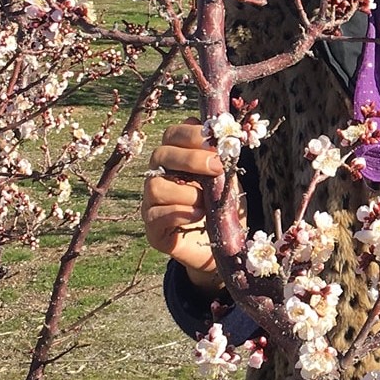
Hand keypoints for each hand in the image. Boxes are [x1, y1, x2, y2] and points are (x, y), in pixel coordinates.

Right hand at [143, 120, 221, 288]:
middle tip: (218, 167)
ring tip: (207, 202)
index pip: (172, 135)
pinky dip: (180, 213)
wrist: (222, 244)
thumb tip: (222, 135)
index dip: (192, 134)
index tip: (217, 143)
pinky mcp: (153, 228)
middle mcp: (159, 175)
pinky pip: (156, 215)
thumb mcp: (227, 179)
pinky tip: (199, 214)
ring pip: (156, 186)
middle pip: (160, 155)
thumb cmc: (222, 205)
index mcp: (176, 158)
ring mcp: (152, 202)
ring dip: (186, 192)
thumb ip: (221, 158)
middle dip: (191, 159)